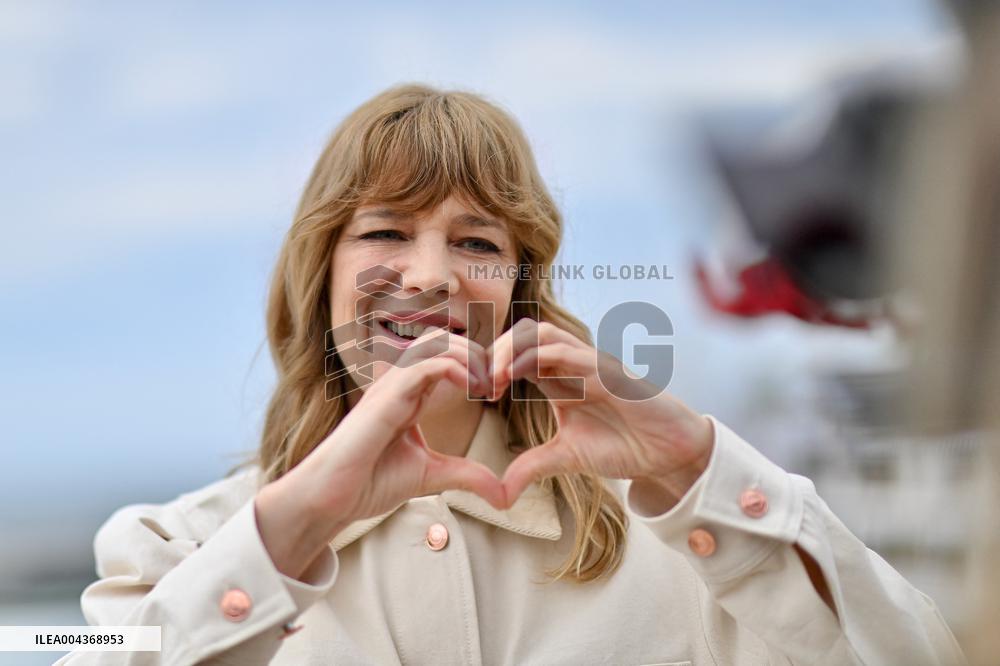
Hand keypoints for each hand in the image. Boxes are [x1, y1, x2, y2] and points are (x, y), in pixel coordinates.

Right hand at [255, 326, 503, 578]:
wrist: (331, 498)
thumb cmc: (369, 483)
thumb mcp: (433, 476)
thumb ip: (468, 477)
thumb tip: (504, 495)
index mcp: (411, 394)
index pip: (448, 356)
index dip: (478, 364)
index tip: (500, 390)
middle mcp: (401, 382)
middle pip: (446, 339)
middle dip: (480, 353)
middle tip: (502, 382)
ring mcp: (392, 384)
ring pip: (438, 342)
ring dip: (471, 356)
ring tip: (491, 384)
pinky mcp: (387, 395)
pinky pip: (427, 363)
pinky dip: (456, 368)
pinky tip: (475, 389)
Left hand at [487, 318, 714, 511]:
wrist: (669, 452)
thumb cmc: (624, 445)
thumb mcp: (566, 458)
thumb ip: (531, 467)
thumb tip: (499, 495)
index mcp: (558, 379)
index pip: (516, 354)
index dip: (490, 366)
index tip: (473, 392)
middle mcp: (571, 364)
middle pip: (523, 335)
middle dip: (493, 351)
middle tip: (475, 381)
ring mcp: (589, 363)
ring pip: (541, 333)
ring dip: (510, 350)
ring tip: (491, 378)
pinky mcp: (606, 370)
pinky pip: (567, 352)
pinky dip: (536, 358)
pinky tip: (517, 378)